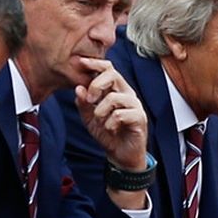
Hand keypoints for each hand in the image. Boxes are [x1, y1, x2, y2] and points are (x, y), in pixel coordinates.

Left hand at [74, 57, 146, 171]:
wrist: (121, 155)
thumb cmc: (108, 133)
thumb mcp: (89, 118)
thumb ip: (84, 103)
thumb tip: (78, 88)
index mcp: (116, 90)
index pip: (108, 69)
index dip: (94, 63)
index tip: (79, 62)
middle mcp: (127, 94)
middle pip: (113, 75)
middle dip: (96, 85)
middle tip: (89, 99)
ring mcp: (135, 105)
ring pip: (114, 97)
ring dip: (100, 111)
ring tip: (100, 121)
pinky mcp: (139, 118)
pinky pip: (120, 115)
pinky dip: (109, 123)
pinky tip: (111, 129)